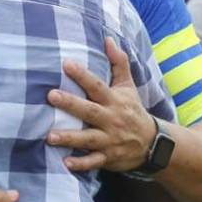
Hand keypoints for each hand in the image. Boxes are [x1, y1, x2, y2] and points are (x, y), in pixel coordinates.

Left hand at [46, 37, 154, 172]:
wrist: (152, 143)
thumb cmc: (133, 110)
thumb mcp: (128, 86)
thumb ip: (118, 62)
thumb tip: (108, 38)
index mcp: (114, 100)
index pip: (97, 85)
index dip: (82, 75)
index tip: (66, 64)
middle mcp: (111, 119)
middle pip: (89, 111)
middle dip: (70, 104)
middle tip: (50, 95)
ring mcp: (110, 140)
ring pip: (88, 138)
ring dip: (69, 138)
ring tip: (49, 136)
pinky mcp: (108, 157)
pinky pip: (94, 162)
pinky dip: (81, 164)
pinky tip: (65, 163)